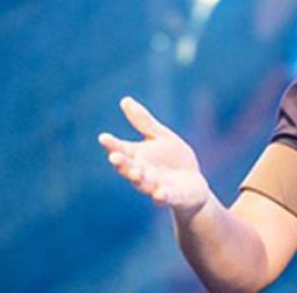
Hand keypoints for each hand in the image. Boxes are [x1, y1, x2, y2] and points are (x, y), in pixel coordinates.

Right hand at [98, 97, 208, 218]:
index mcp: (137, 157)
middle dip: (121, 163)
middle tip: (114, 156)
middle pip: (128, 168)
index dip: (112, 144)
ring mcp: (155, 186)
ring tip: (135, 172)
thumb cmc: (172, 159)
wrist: (192, 184)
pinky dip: (161, 196)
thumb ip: (143, 122)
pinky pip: (164, 197)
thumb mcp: (160, 136)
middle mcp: (142, 173)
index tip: (103, 137)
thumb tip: (125, 100)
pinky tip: (159, 193)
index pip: (121, 149)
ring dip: (138, 178)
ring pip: (143, 184)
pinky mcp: (172, 196)